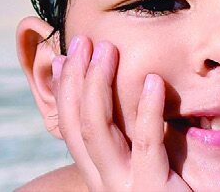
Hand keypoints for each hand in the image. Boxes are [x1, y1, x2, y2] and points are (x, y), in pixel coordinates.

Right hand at [52, 36, 191, 191]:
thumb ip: (138, 140)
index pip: (72, 130)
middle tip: (86, 41)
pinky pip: (147, 145)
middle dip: (79, 79)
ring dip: (101, 85)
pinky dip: (146, 110)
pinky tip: (153, 81)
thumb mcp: (151, 167)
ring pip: (100, 130)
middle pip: (80, 124)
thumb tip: (138, 93)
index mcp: (103, 176)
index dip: (65, 92)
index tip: (65, 57)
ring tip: (110, 51)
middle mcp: (106, 182)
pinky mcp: (154, 190)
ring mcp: (126, 187)